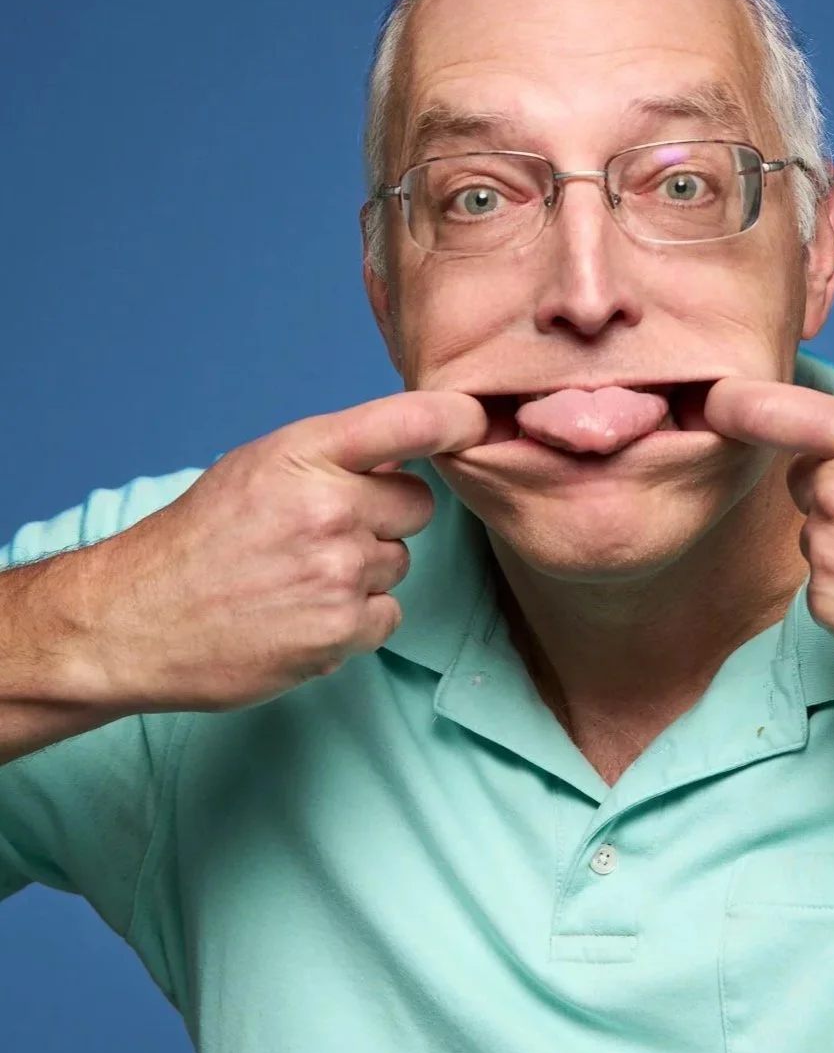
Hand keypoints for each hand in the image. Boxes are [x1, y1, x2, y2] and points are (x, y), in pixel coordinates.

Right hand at [81, 391, 487, 711]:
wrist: (136, 619)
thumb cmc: (200, 540)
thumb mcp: (259, 469)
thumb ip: (334, 457)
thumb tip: (412, 454)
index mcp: (303, 453)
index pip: (408, 421)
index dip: (456, 419)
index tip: (479, 421)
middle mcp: (328, 507)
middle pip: (418, 505)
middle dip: (385, 519)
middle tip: (324, 534)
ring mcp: (337, 573)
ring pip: (400, 564)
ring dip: (364, 574)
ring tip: (298, 579)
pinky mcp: (339, 632)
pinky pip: (387, 616)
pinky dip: (354, 622)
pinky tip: (302, 616)